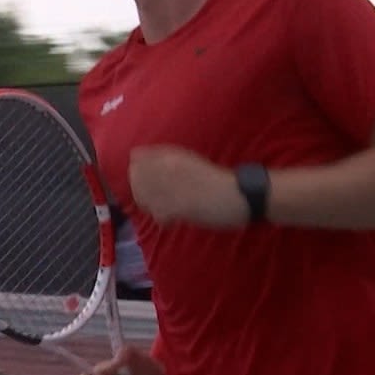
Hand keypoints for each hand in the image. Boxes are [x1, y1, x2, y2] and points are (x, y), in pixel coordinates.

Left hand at [129, 145, 247, 227]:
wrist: (239, 194)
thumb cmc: (216, 180)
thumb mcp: (190, 162)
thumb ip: (167, 163)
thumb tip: (143, 164)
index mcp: (172, 154)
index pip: (136, 156)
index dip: (138, 171)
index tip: (148, 181)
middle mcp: (168, 166)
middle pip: (135, 176)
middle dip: (140, 190)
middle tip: (155, 200)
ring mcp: (171, 185)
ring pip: (142, 196)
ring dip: (150, 205)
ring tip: (165, 210)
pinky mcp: (178, 205)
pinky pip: (157, 214)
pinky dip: (163, 219)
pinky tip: (174, 220)